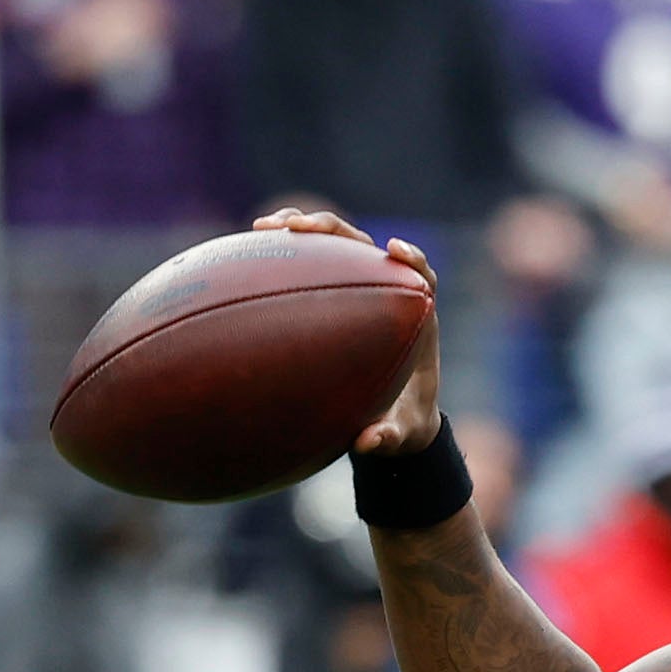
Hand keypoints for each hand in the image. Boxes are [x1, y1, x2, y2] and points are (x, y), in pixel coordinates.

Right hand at [251, 207, 444, 453]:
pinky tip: (248, 253)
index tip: (393, 251)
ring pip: (333, 246)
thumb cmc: (402, 424)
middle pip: (365, 246)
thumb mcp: (399, 435)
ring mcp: (358, 289)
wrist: (390, 421)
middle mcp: (387, 294)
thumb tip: (367, 443)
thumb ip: (388, 437)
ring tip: (262, 228)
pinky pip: (309, 265)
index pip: (422, 275)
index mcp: (415, 318)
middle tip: (299, 228)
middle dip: (333, 229)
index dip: (411, 259)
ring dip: (300, 230)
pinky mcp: (333, 293)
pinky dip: (283, 256)